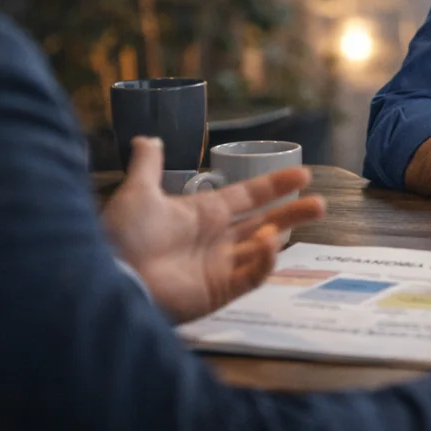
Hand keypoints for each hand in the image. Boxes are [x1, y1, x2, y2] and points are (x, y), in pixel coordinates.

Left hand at [103, 136, 325, 322]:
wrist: (110, 275)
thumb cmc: (123, 235)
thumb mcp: (137, 191)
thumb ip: (148, 164)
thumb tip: (149, 137)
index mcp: (203, 213)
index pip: (249, 196)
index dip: (275, 185)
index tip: (303, 174)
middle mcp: (216, 239)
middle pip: (265, 222)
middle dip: (293, 213)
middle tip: (320, 205)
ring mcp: (219, 267)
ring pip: (263, 250)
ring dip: (280, 235)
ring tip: (293, 223)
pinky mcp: (218, 292)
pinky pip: (251, 276)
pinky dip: (263, 262)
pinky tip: (266, 244)